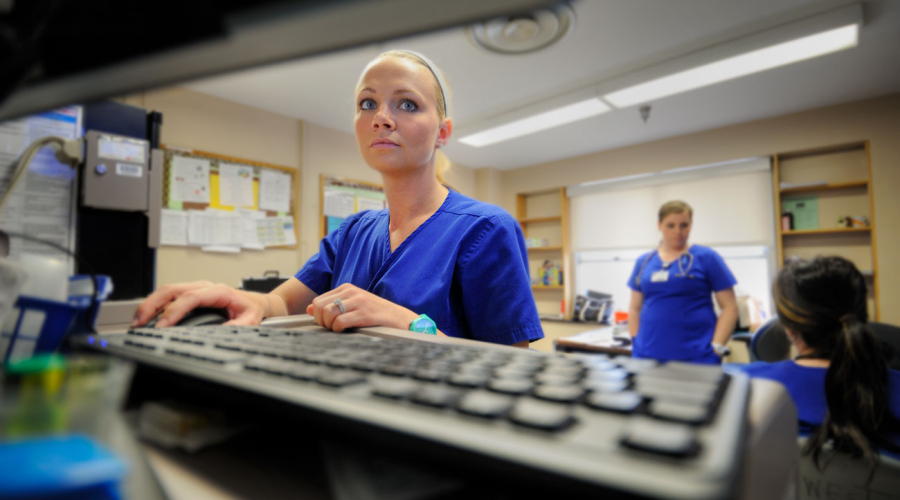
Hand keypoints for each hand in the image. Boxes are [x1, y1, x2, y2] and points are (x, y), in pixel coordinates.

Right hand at [132, 281, 267, 327]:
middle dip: (152, 304)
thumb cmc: (251, 309)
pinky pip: (168, 295)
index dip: (174, 310)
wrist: (254, 302)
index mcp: (218, 291)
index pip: (190, 298)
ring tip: (137, 322)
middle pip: (172, 289)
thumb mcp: (250, 320)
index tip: (162, 325)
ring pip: (166, 290)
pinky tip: (146, 317)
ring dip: (149, 304)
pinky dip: (154, 305)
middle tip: (139, 322)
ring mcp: (196, 287)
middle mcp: (204, 286)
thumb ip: (238, 326)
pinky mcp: (190, 292)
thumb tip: (223, 331)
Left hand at [306, 283, 417, 332]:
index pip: (317, 301)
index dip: (317, 316)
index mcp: (346, 288)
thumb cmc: (376, 314)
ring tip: (339, 329)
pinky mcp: (364, 313)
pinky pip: (340, 322)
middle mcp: (351, 291)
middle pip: (319, 307)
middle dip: (321, 321)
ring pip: (328, 312)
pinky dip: (339, 329)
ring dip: (329, 325)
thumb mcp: (352, 305)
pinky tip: (346, 331)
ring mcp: (358, 301)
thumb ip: (331, 305)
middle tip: (331, 328)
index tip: (327, 324)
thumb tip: (308, 309)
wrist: (400, 318)